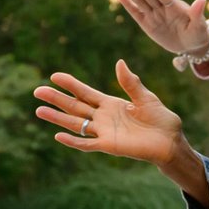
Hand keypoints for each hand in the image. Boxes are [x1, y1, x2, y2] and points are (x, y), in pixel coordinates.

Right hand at [34, 61, 184, 165]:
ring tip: (39, 110)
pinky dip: (73, 141)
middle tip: (37, 91)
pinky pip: (87, 144)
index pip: (85, 92)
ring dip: (57, 118)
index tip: (54, 76)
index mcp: (110, 103)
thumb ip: (131, 83)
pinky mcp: (109, 146)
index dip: (70, 84)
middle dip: (56, 99)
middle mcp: (103, 117)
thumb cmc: (161, 119)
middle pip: (75, 106)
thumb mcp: (145, 97)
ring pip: (75, 124)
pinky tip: (58, 136)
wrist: (171, 141)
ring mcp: (104, 132)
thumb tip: (119, 63)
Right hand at [115, 0, 208, 55]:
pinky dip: (127, 3)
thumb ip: (197, 14)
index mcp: (175, 6)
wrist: (191, 46)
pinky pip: (135, 12)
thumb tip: (202, 0)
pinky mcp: (147, 24)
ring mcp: (154, 14)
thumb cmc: (198, 34)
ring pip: (140, 0)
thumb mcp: (199, 26)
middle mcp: (162, 7)